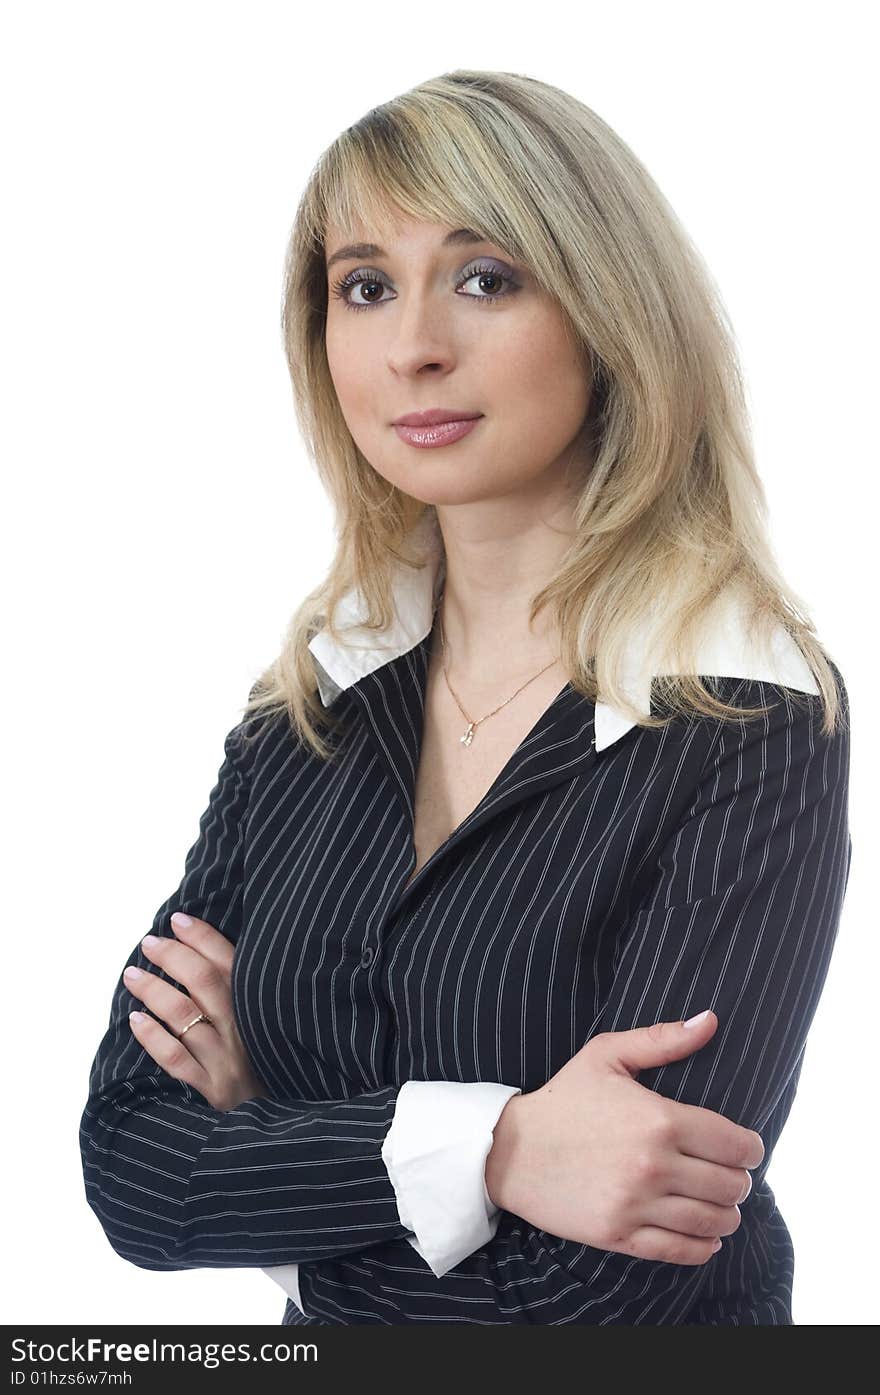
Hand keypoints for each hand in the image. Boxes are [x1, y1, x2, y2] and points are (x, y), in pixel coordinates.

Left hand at [124, 911, 269, 1111]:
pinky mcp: (209, 1090)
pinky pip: (175, 1059)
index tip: (177, 919)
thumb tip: (199, 954)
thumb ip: (238, 994)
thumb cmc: (259, 1065)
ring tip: (131, 975)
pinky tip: (135, 1020)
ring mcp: (225, 1061)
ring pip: (185, 1016)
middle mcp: (242, 1030)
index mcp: (257, 1008)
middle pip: (204, 982)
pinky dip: (153, 1036)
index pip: (228, 962)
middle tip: (148, 943)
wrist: (276, 1121)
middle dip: (173, 956)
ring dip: (154, 990)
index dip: (202, 936)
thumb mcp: (261, 1026)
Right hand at [485, 1010, 763, 1265]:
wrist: (511, 1150)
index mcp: (660, 1119)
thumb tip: (710, 1020)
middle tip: (729, 1175)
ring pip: (714, 1221)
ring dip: (726, 1213)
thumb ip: (662, 1039)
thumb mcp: (607, 1055)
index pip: (737, 1145)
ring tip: (718, 1203)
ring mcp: (637, 1204)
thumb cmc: (563, 1098)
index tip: (745, 1149)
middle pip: (732, 1186)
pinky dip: (705, 1246)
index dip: (751, 1149)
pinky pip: (683, 1251)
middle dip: (739, 1181)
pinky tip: (706, 1233)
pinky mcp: (620, 1235)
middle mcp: (654, 1165)